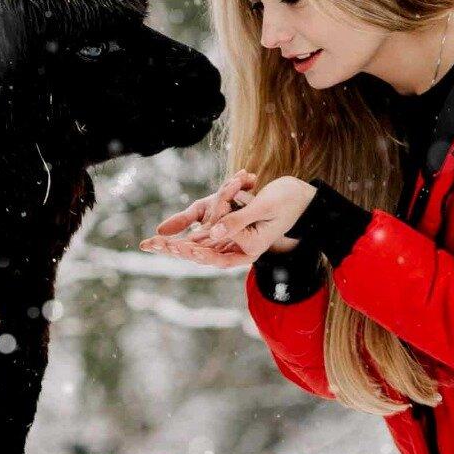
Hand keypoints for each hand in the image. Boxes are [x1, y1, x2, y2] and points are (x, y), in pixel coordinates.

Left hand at [142, 175, 313, 271]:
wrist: (303, 195)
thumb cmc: (289, 200)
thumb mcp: (264, 207)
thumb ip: (237, 220)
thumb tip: (212, 232)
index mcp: (250, 249)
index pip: (217, 257)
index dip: (196, 253)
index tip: (176, 248)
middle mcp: (240, 248)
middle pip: (204, 253)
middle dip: (177, 248)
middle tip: (151, 245)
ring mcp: (235, 239)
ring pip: (201, 244)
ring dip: (177, 242)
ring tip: (152, 242)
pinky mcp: (232, 228)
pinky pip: (207, 233)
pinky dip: (189, 231)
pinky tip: (168, 235)